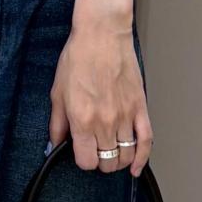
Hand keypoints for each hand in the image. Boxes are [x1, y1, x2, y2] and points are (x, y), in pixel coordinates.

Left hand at [49, 18, 151, 174]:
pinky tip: (136, 165)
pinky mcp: (140, 107)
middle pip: (107, 162)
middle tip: (96, 153)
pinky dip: (142, 157)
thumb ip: (57, 123)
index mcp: (82, 119)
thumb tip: (54, 143)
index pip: (86, 161)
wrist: (102, 35)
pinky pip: (146, 140)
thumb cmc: (80, 57)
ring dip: (118, 161)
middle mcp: (105, 121)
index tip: (81, 153)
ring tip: (112, 156)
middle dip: (100, 163)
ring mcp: (125, 116)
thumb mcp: (57, 92)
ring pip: (126, 155)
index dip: (83, 161)